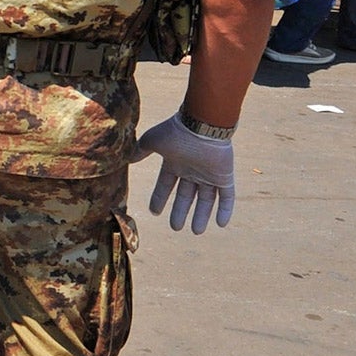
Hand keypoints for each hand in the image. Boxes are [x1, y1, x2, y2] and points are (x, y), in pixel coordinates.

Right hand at [131, 113, 235, 233]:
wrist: (201, 124)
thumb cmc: (176, 131)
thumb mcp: (152, 141)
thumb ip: (141, 150)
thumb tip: (128, 159)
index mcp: (176, 163)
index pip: (167, 185)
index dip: (161, 198)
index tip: (155, 212)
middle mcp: (192, 171)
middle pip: (187, 196)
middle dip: (181, 211)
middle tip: (176, 227)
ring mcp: (209, 174)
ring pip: (206, 199)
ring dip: (201, 215)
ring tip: (196, 231)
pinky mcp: (225, 176)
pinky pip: (227, 196)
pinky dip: (225, 209)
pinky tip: (221, 224)